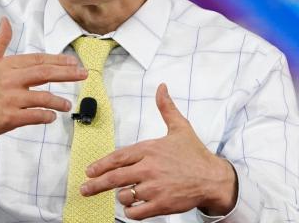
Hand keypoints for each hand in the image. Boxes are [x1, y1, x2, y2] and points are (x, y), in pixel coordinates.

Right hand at [0, 17, 87, 164]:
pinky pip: (34, 116)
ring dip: (58, 101)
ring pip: (42, 98)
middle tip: (83, 74)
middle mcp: (9, 80)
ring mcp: (9, 99)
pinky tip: (52, 117)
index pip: (38, 60)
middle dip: (67, 74)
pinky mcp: (9, 118)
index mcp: (6, 65)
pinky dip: (46, 116)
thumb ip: (0, 41)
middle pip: (44, 74)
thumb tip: (5, 20)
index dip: (58, 60)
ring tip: (68, 105)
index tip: (74, 62)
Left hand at [81, 83, 237, 219]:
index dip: (101, 165)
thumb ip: (166, 108)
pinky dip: (131, 212)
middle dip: (96, 185)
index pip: (118, 157)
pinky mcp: (161, 205)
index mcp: (150, 149)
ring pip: (125, 196)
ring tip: (124, 195)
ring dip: (121, 197)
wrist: (213, 178)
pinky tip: (133, 208)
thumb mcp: (180, 127)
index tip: (89, 171)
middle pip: (115, 178)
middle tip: (85, 189)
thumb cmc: (194, 154)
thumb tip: (161, 87)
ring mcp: (155, 188)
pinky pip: (136, 213)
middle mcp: (149, 168)